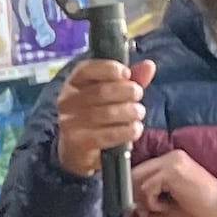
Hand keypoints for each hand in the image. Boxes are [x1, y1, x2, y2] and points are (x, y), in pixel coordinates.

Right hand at [50, 56, 152, 179]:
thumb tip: (149, 65)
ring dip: (130, 112)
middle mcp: (67, 102)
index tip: (126, 73)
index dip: (108, 68)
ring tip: (138, 113)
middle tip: (138, 95)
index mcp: (74, 83)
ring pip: (108, 113)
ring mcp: (70, 123)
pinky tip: (134, 129)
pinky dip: (128, 131)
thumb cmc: (98, 115)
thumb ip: (131, 79)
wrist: (78, 150)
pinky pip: (109, 134)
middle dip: (127, 91)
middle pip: (101, 91)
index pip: (86, 69)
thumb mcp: (114, 94)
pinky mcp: (78, 143)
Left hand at [126, 147, 216, 216]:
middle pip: (134, 174)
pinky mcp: (172, 171)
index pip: (139, 171)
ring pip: (138, 180)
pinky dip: (151, 201)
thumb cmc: (201, 209)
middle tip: (141, 213)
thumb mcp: (168, 212)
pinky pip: (147, 187)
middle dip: (133, 196)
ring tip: (158, 210)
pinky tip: (165, 207)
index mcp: (170, 161)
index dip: (131, 190)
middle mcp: (169, 157)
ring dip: (143, 200)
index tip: (133, 208)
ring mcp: (171, 162)